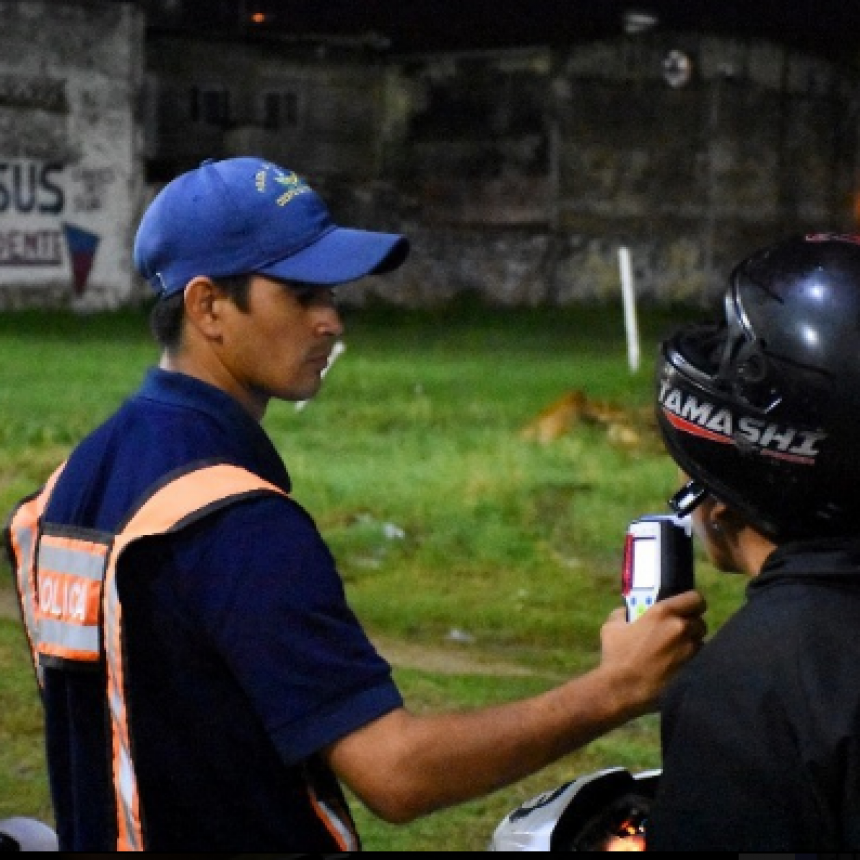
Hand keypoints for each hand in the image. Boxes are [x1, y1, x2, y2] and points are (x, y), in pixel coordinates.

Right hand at [597, 590, 706, 716]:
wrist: (622, 689)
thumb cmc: (615, 655)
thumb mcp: (612, 626)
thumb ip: (625, 613)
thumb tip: (630, 611)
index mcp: (663, 612)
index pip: (695, 598)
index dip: (693, 602)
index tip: (687, 607)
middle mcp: (680, 627)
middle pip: (700, 621)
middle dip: (691, 625)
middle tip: (678, 631)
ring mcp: (689, 649)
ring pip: (701, 641)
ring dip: (691, 643)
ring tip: (676, 651)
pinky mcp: (693, 668)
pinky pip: (699, 658)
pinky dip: (691, 659)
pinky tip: (677, 664)